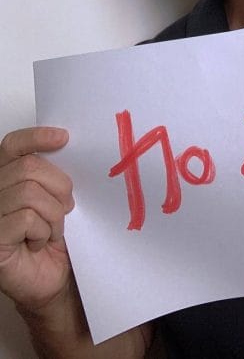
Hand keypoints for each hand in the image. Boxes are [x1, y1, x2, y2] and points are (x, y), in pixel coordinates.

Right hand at [0, 127, 73, 310]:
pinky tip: (39, 243)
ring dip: (52, 213)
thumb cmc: (53, 238)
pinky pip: (26, 219)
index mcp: (6, 178)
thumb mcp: (56, 198)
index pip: (12, 145)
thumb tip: (65, 144)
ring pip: (29, 192)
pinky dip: (43, 231)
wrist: (53, 279)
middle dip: (58, 186)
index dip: (36, 137)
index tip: (63, 138)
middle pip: (28, 167)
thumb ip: (51, 174)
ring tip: (51, 229)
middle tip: (66, 207)